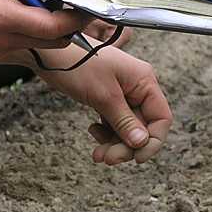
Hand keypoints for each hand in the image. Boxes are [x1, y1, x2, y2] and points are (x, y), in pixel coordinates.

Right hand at [0, 0, 91, 57]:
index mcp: (1, 17)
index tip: (92, 5)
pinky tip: (34, 8)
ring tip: (57, 2)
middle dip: (70, 25)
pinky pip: (25, 44)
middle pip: (52, 41)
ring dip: (54, 28)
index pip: (54, 28)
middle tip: (79, 2)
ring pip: (40, 45)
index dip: (78, 18)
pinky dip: (37, 30)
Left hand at [36, 45, 172, 164]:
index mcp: (144, 81)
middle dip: (127, 146)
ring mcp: (122, 92)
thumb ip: (124, 121)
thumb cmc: (78, 63)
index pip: (161, 117)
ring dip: (115, 143)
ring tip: (98, 152)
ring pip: (128, 128)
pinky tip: (94, 132)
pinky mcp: (108, 97)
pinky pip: (115, 122)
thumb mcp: (103, 96)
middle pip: (143, 127)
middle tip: (109, 158)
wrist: (50, 53)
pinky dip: (106, 133)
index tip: (137, 158)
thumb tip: (142, 143)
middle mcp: (137, 87)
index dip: (153, 141)